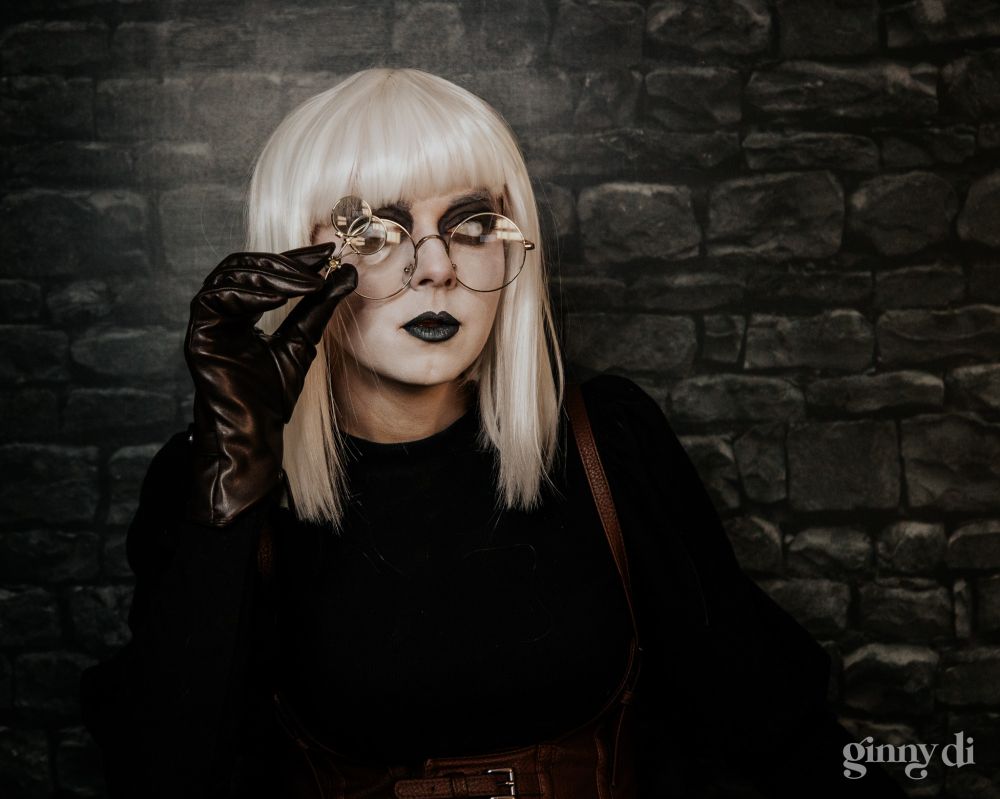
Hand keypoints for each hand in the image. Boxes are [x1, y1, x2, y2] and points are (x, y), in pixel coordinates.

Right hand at [184, 243, 356, 525]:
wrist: (256, 433)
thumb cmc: (271, 397)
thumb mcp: (303, 342)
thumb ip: (320, 308)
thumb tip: (347, 274)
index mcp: (239, 311)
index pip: (262, 271)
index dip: (294, 257)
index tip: (327, 253)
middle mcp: (218, 312)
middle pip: (244, 266)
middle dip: (285, 261)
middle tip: (320, 263)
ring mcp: (205, 323)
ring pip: (230, 276)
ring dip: (273, 275)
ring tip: (308, 283)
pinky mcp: (197, 336)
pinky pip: (216, 299)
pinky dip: (250, 293)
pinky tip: (280, 298)